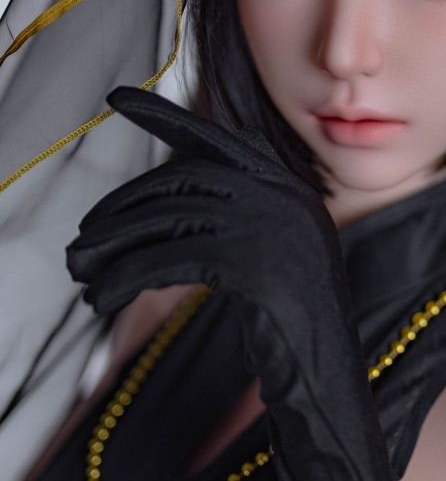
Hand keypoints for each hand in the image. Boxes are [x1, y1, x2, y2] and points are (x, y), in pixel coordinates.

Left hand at [65, 86, 349, 399]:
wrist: (328, 382)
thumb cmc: (293, 332)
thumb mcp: (272, 261)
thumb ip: (234, 222)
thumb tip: (163, 207)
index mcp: (291, 190)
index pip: (220, 139)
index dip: (166, 117)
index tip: (119, 98)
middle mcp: (285, 196)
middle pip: (184, 179)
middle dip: (123, 207)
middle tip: (83, 242)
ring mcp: (271, 225)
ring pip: (168, 217)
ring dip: (114, 246)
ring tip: (81, 272)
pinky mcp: (250, 260)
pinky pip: (168, 258)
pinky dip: (125, 277)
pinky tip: (101, 297)